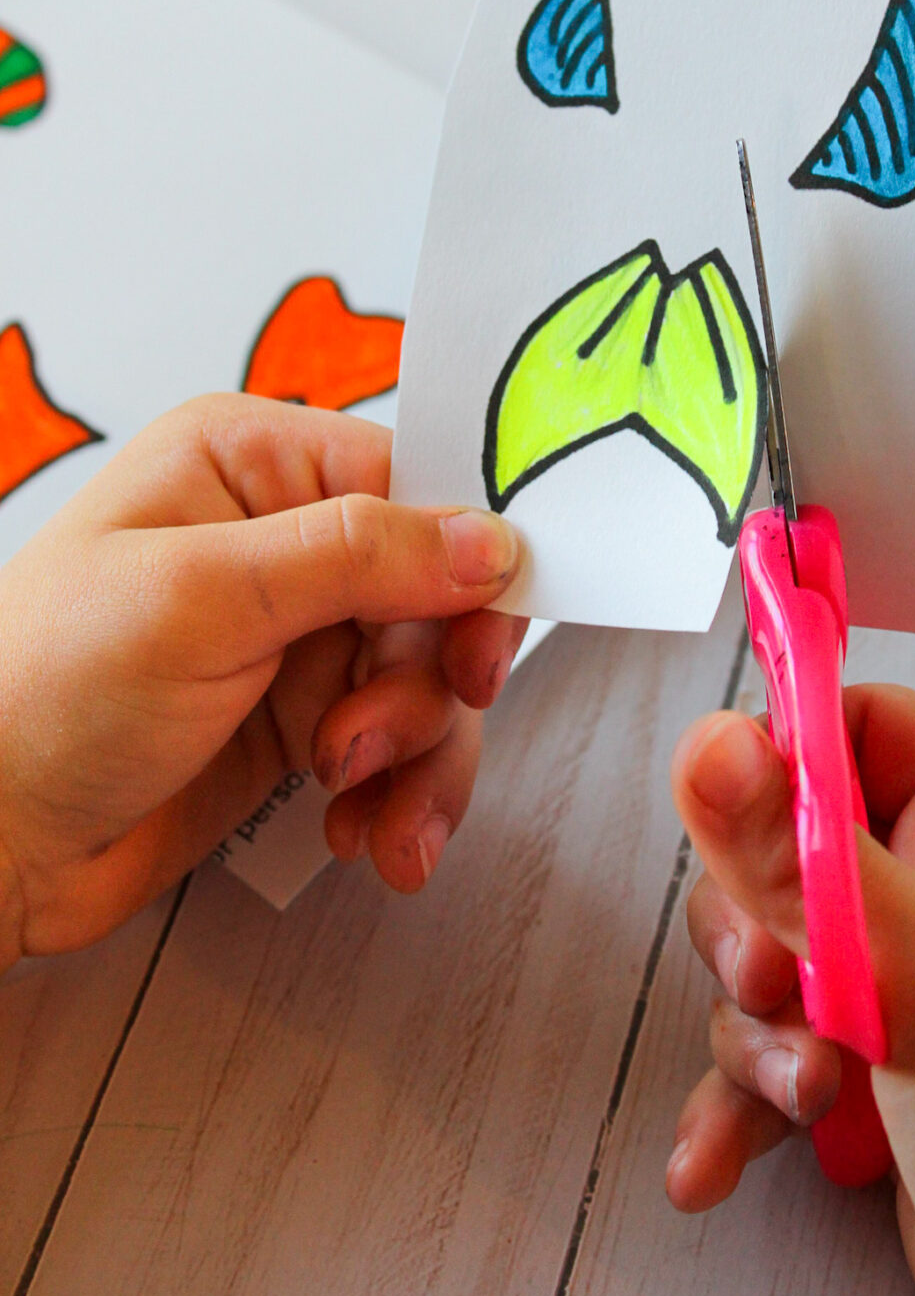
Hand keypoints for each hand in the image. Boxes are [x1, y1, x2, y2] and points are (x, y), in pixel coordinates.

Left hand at [0, 394, 525, 965]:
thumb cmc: (43, 691)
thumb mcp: (202, 598)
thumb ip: (356, 555)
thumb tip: (489, 539)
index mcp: (250, 464)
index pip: (414, 486)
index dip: (466, 565)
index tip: (477, 644)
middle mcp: (283, 542)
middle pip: (438, 593)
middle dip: (426, 682)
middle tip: (373, 739)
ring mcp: (296, 636)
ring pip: (432, 679)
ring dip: (418, 753)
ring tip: (359, 801)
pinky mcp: (302, 721)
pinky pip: (402, 746)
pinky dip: (401, 794)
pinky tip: (365, 832)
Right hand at [667, 686, 914, 1295]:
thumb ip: (809, 863)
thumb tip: (715, 748)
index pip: (866, 727)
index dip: (788, 751)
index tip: (727, 801)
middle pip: (790, 847)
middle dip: (753, 923)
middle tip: (777, 979)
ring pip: (768, 957)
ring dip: (753, 1032)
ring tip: (804, 1096)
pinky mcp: (880, 1085)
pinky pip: (772, 1055)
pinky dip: (737, 1103)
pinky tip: (723, 1156)